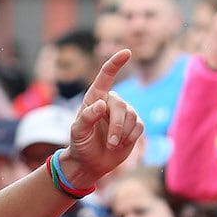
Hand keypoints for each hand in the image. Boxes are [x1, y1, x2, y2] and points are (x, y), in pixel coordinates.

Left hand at [56, 49, 144, 189]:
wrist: (90, 163)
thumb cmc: (80, 145)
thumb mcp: (77, 132)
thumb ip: (86, 117)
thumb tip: (101, 104)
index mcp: (94, 99)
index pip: (106, 76)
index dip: (116, 63)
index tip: (126, 52)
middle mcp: (110, 103)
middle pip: (121, 106)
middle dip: (117, 126)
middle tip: (111, 143)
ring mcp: (124, 113)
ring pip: (132, 117)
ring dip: (123, 134)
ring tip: (112, 145)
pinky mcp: (134, 125)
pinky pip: (139, 126)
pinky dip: (131, 137)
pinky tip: (121, 144)